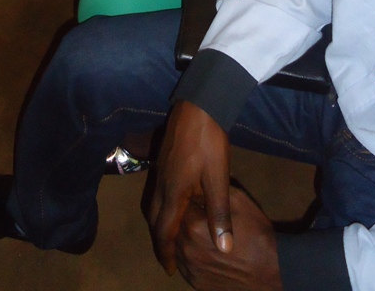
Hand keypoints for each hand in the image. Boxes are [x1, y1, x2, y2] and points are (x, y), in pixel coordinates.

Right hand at [147, 100, 231, 275]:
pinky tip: (174, 204)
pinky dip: (160, 206)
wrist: (199, 104)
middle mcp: (161, 183)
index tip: (169, 271)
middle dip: (159, 240)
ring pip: (152, 204)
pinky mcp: (162, 159)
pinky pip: (155, 191)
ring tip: (169, 235)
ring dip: (158, 223)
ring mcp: (159, 169)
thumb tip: (223, 248)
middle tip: (167, 257)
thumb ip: (219, 213)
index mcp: (173, 192)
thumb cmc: (209, 142)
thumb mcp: (218, 178)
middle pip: (153, 219)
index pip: (164, 231)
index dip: (165, 252)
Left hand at [175, 188, 282, 290]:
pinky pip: (182, 264)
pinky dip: (186, 253)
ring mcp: (189, 269)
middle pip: (173, 227)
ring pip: (175, 246)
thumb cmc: (256, 232)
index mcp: (194, 226)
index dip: (186, 197)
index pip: (179, 205)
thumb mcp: (238, 201)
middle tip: (194, 210)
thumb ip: (214, 192)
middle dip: (181, 216)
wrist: (271, 270)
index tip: (193, 194)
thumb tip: (200, 183)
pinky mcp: (195, 282)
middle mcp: (187, 249)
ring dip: (181, 235)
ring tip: (196, 228)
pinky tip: (197, 246)